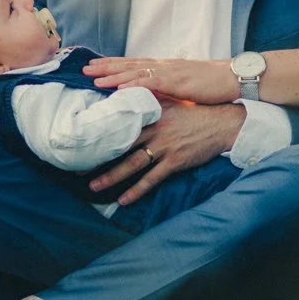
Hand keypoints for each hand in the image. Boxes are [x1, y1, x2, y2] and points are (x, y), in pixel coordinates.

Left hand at [83, 54, 239, 104]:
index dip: (113, 64)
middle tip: (83, 69)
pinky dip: (135, 86)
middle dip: (105, 67)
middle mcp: (164, 66)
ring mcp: (170, 73)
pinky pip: (152, 85)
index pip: (134, 63)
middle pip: (129, 64)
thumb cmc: (212, 84)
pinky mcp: (178, 83)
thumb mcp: (185, 84)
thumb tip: (153, 94)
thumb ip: (167, 87)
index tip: (94, 65)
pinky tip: (121, 90)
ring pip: (136, 73)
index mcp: (165, 67)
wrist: (234, 78)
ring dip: (114, 76)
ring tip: (95, 80)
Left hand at [87, 101, 245, 204]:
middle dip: (98, 157)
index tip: (82, 140)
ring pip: (132, 164)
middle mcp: (154, 130)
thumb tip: (125, 100)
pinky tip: (123, 199)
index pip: (120, 123)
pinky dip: (136, 190)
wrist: (221, 123)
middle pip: (120, 145)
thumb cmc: (194, 113)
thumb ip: (148, 102)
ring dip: (111, 177)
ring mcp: (164, 147)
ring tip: (94, 186)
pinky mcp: (174, 161)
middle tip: (77, 167)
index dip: (101, 132)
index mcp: (150, 114)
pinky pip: (151, 179)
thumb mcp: (170, 102)